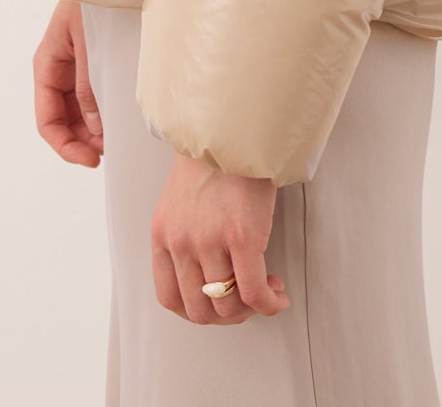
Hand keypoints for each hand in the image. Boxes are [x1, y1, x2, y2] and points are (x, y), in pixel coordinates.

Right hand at [33, 0, 103, 167]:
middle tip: (108, 151)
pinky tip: (119, 117)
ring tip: (115, 138)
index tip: (90, 159)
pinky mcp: (96, 61)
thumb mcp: (89, 43)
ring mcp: (78, 66)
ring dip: (94, 129)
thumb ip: (89, 84)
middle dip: (82, 141)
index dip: (65, 145)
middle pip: (64, 120)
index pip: (47, 119)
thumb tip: (94, 127)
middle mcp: (60, 69)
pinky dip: (104, 110)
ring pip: (80, 111)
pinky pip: (95, 94)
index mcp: (48, 63)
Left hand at [151, 151, 290, 324]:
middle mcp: (181, 242)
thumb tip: (208, 274)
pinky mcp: (242, 237)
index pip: (170, 298)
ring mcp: (209, 241)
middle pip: (199, 309)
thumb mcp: (180, 199)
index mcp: (162, 234)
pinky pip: (254, 292)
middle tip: (247, 299)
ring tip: (268, 287)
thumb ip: (184, 234)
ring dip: (252, 307)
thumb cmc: (213, 158)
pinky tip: (279, 294)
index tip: (219, 303)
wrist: (232, 127)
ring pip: (228, 304)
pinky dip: (269, 303)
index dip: (198, 310)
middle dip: (228, 313)